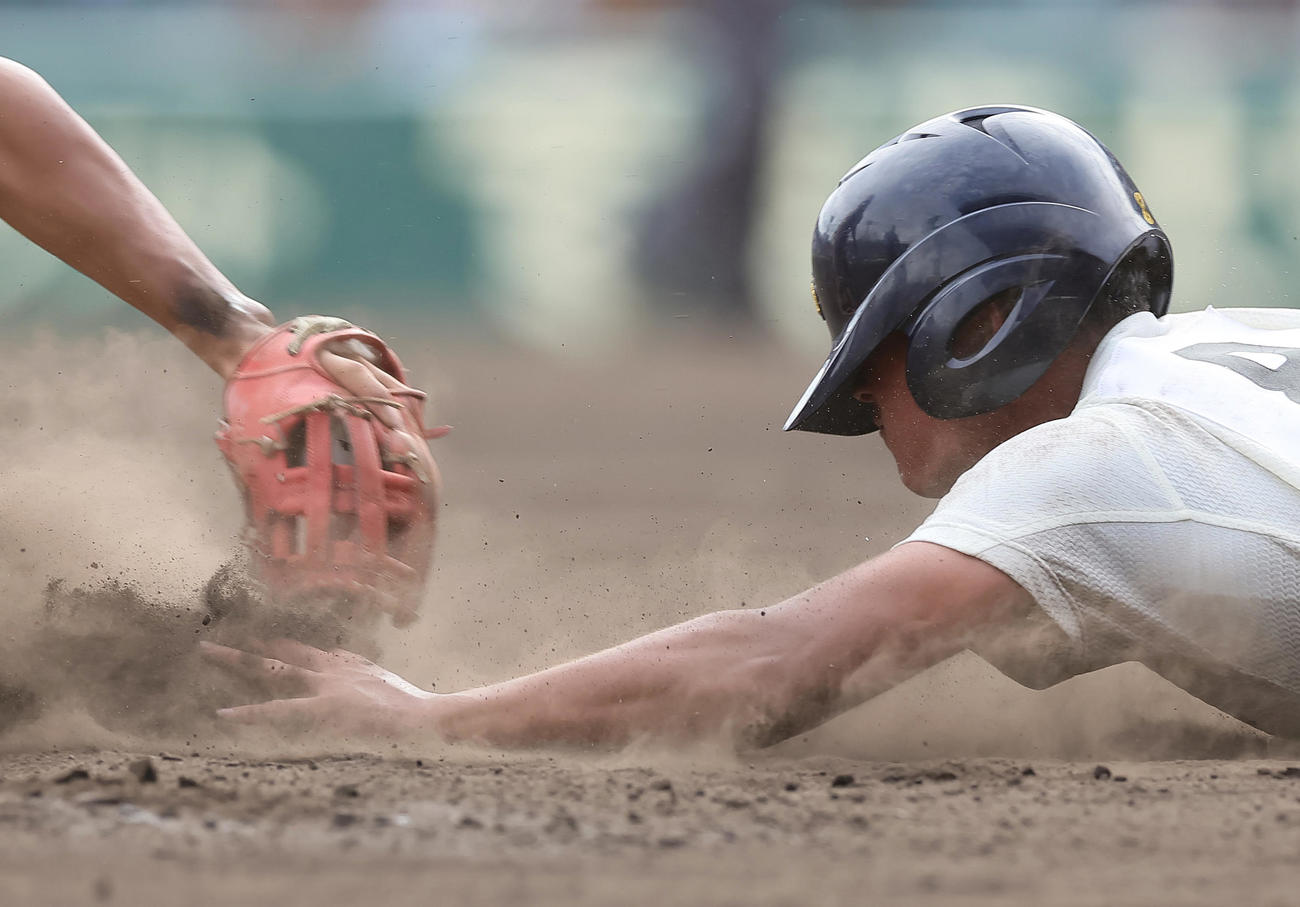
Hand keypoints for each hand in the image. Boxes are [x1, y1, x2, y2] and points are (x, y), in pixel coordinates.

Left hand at [200, 639, 439, 739]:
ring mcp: (325, 687)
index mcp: (351, 666)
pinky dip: (249, 713)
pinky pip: (278, 710)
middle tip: (219, 640)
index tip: (266, 644)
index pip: (313, 654)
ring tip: (208, 652)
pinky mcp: (321, 708)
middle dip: (252, 648)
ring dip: (238, 661)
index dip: (286, 650)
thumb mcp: (390, 687)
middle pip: (285, 655)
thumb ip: (368, 677)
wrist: (424, 716)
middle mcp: (333, 670)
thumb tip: (348, 666)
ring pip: (273, 670)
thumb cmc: (416, 709)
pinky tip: (223, 714)